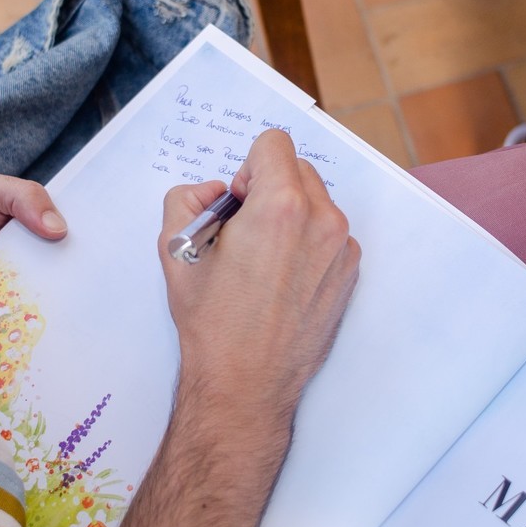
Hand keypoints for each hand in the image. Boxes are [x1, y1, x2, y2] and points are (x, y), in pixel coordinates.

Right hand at [107, 129, 359, 526]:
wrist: (246, 383)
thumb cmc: (211, 320)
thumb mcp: (175, 249)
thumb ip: (188, 197)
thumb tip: (216, 192)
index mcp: (281, 206)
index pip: (272, 143)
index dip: (245, 170)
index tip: (236, 206)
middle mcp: (322, 220)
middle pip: (297, 168)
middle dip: (268, 189)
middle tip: (243, 234)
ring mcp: (342, 247)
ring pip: (315, 200)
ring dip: (289, 214)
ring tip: (262, 261)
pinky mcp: (350, 271)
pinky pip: (328, 232)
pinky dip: (307, 241)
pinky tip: (281, 279)